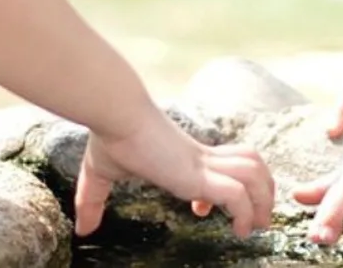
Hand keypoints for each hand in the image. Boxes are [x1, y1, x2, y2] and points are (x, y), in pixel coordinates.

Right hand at [74, 109, 274, 239]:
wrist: (115, 113)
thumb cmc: (110, 135)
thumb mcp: (99, 174)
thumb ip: (91, 201)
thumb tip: (81, 229)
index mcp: (185, 154)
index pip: (224, 162)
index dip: (226, 185)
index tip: (201, 210)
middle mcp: (200, 156)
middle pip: (252, 164)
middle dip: (262, 191)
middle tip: (256, 218)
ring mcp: (202, 164)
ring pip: (254, 174)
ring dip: (261, 201)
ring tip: (254, 225)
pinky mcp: (199, 174)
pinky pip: (238, 194)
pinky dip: (245, 212)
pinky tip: (238, 228)